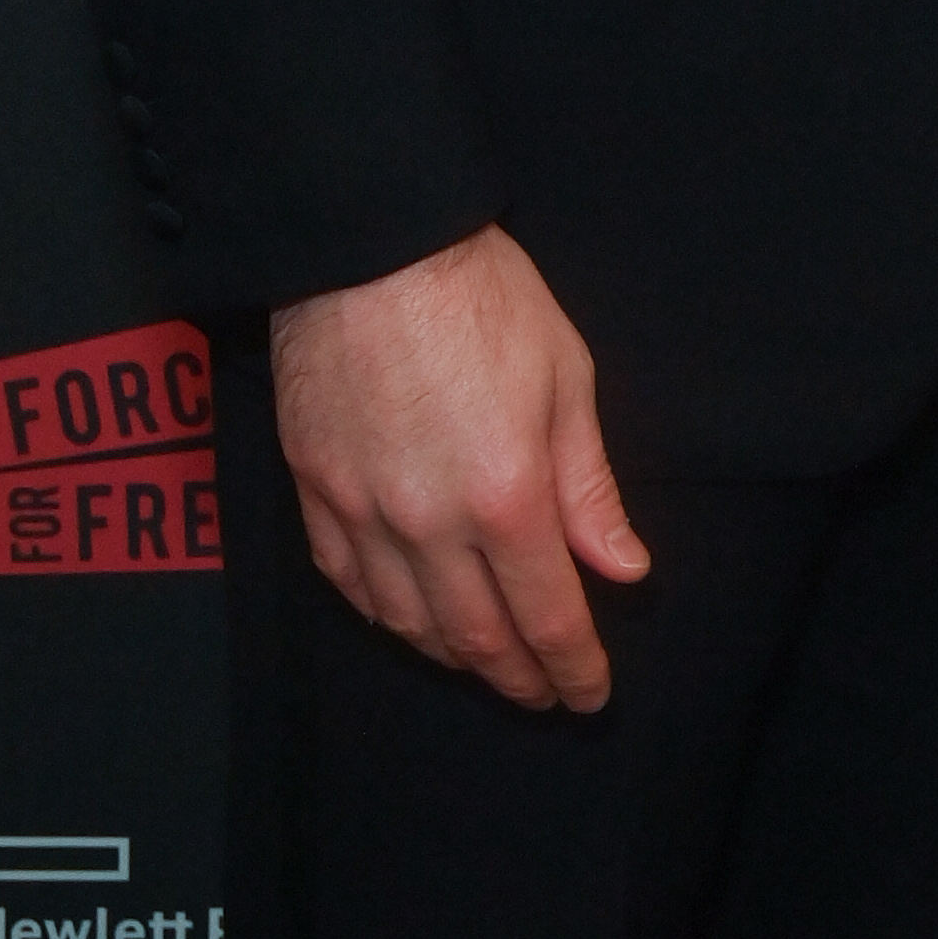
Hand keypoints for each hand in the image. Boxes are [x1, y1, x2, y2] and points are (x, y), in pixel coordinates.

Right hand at [269, 223, 649, 712]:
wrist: (369, 244)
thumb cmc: (481, 295)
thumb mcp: (565, 376)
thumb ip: (588, 487)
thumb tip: (623, 569)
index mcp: (506, 494)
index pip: (546, 616)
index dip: (573, 667)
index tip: (590, 694)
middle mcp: (429, 523)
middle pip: (476, 637)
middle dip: (518, 677)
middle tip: (544, 692)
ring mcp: (363, 512)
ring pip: (408, 624)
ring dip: (454, 657)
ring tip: (487, 662)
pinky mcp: (313, 491)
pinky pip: (348, 583)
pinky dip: (386, 616)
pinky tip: (411, 618)